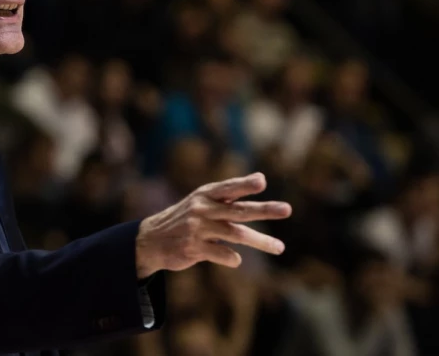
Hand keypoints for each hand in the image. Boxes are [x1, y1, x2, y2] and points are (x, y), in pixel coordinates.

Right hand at [135, 173, 290, 278]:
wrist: (151, 240)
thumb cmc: (184, 218)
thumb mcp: (201, 201)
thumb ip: (229, 194)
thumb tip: (261, 178)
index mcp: (204, 195)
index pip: (228, 188)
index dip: (244, 184)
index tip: (262, 181)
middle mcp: (201, 209)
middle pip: (238, 210)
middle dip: (264, 210)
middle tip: (287, 209)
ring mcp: (197, 229)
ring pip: (235, 234)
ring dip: (261, 241)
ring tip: (280, 247)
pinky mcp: (193, 248)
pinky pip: (222, 254)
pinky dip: (233, 258)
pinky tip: (237, 260)